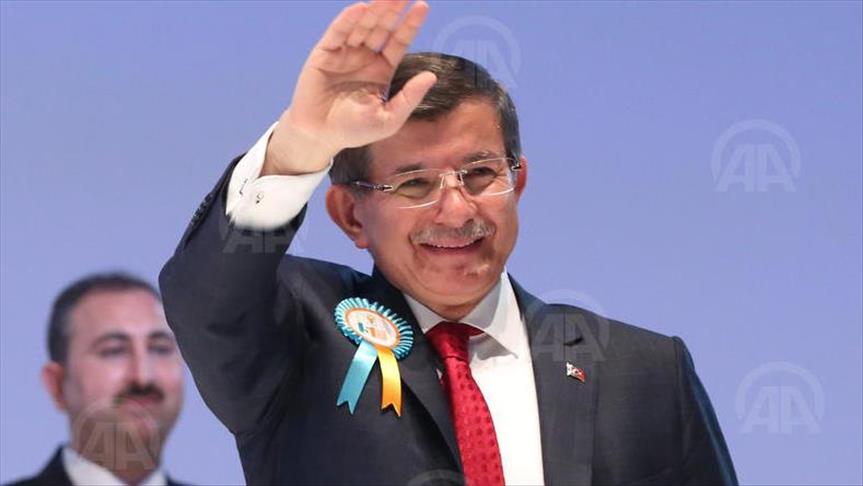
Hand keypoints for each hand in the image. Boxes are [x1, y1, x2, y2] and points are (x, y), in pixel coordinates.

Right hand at [263, 1, 436, 175]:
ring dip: (374, 10)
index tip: (421, 6)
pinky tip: (361, 9)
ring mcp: (344, 53)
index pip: (398, 41)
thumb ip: (409, 97)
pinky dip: (348, 20)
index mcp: (381, 69)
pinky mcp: (324, 54)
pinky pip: (338, 33)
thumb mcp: (389, 118)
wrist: (320, 136)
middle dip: (392, 10)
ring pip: (362, 26)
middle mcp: (364, 57)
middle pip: (381, 27)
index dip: (409, 24)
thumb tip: (432, 76)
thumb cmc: (354, 130)